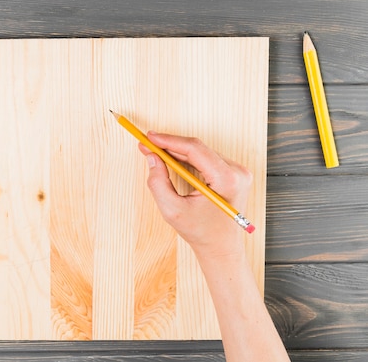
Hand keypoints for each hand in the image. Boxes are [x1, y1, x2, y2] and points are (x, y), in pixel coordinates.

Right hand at [139, 132, 252, 258]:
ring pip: (202, 152)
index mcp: (226, 180)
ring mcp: (238, 172)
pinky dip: (188, 158)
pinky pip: (207, 159)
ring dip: (178, 151)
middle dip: (170, 145)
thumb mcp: (172, 210)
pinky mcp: (234, 174)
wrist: (221, 248)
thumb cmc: (200, 233)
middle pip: (198, 149)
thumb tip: (152, 158)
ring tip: (156, 152)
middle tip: (147, 144)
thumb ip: (158, 183)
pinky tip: (172, 159)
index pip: (194, 149)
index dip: (169, 141)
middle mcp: (236, 172)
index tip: (150, 137)